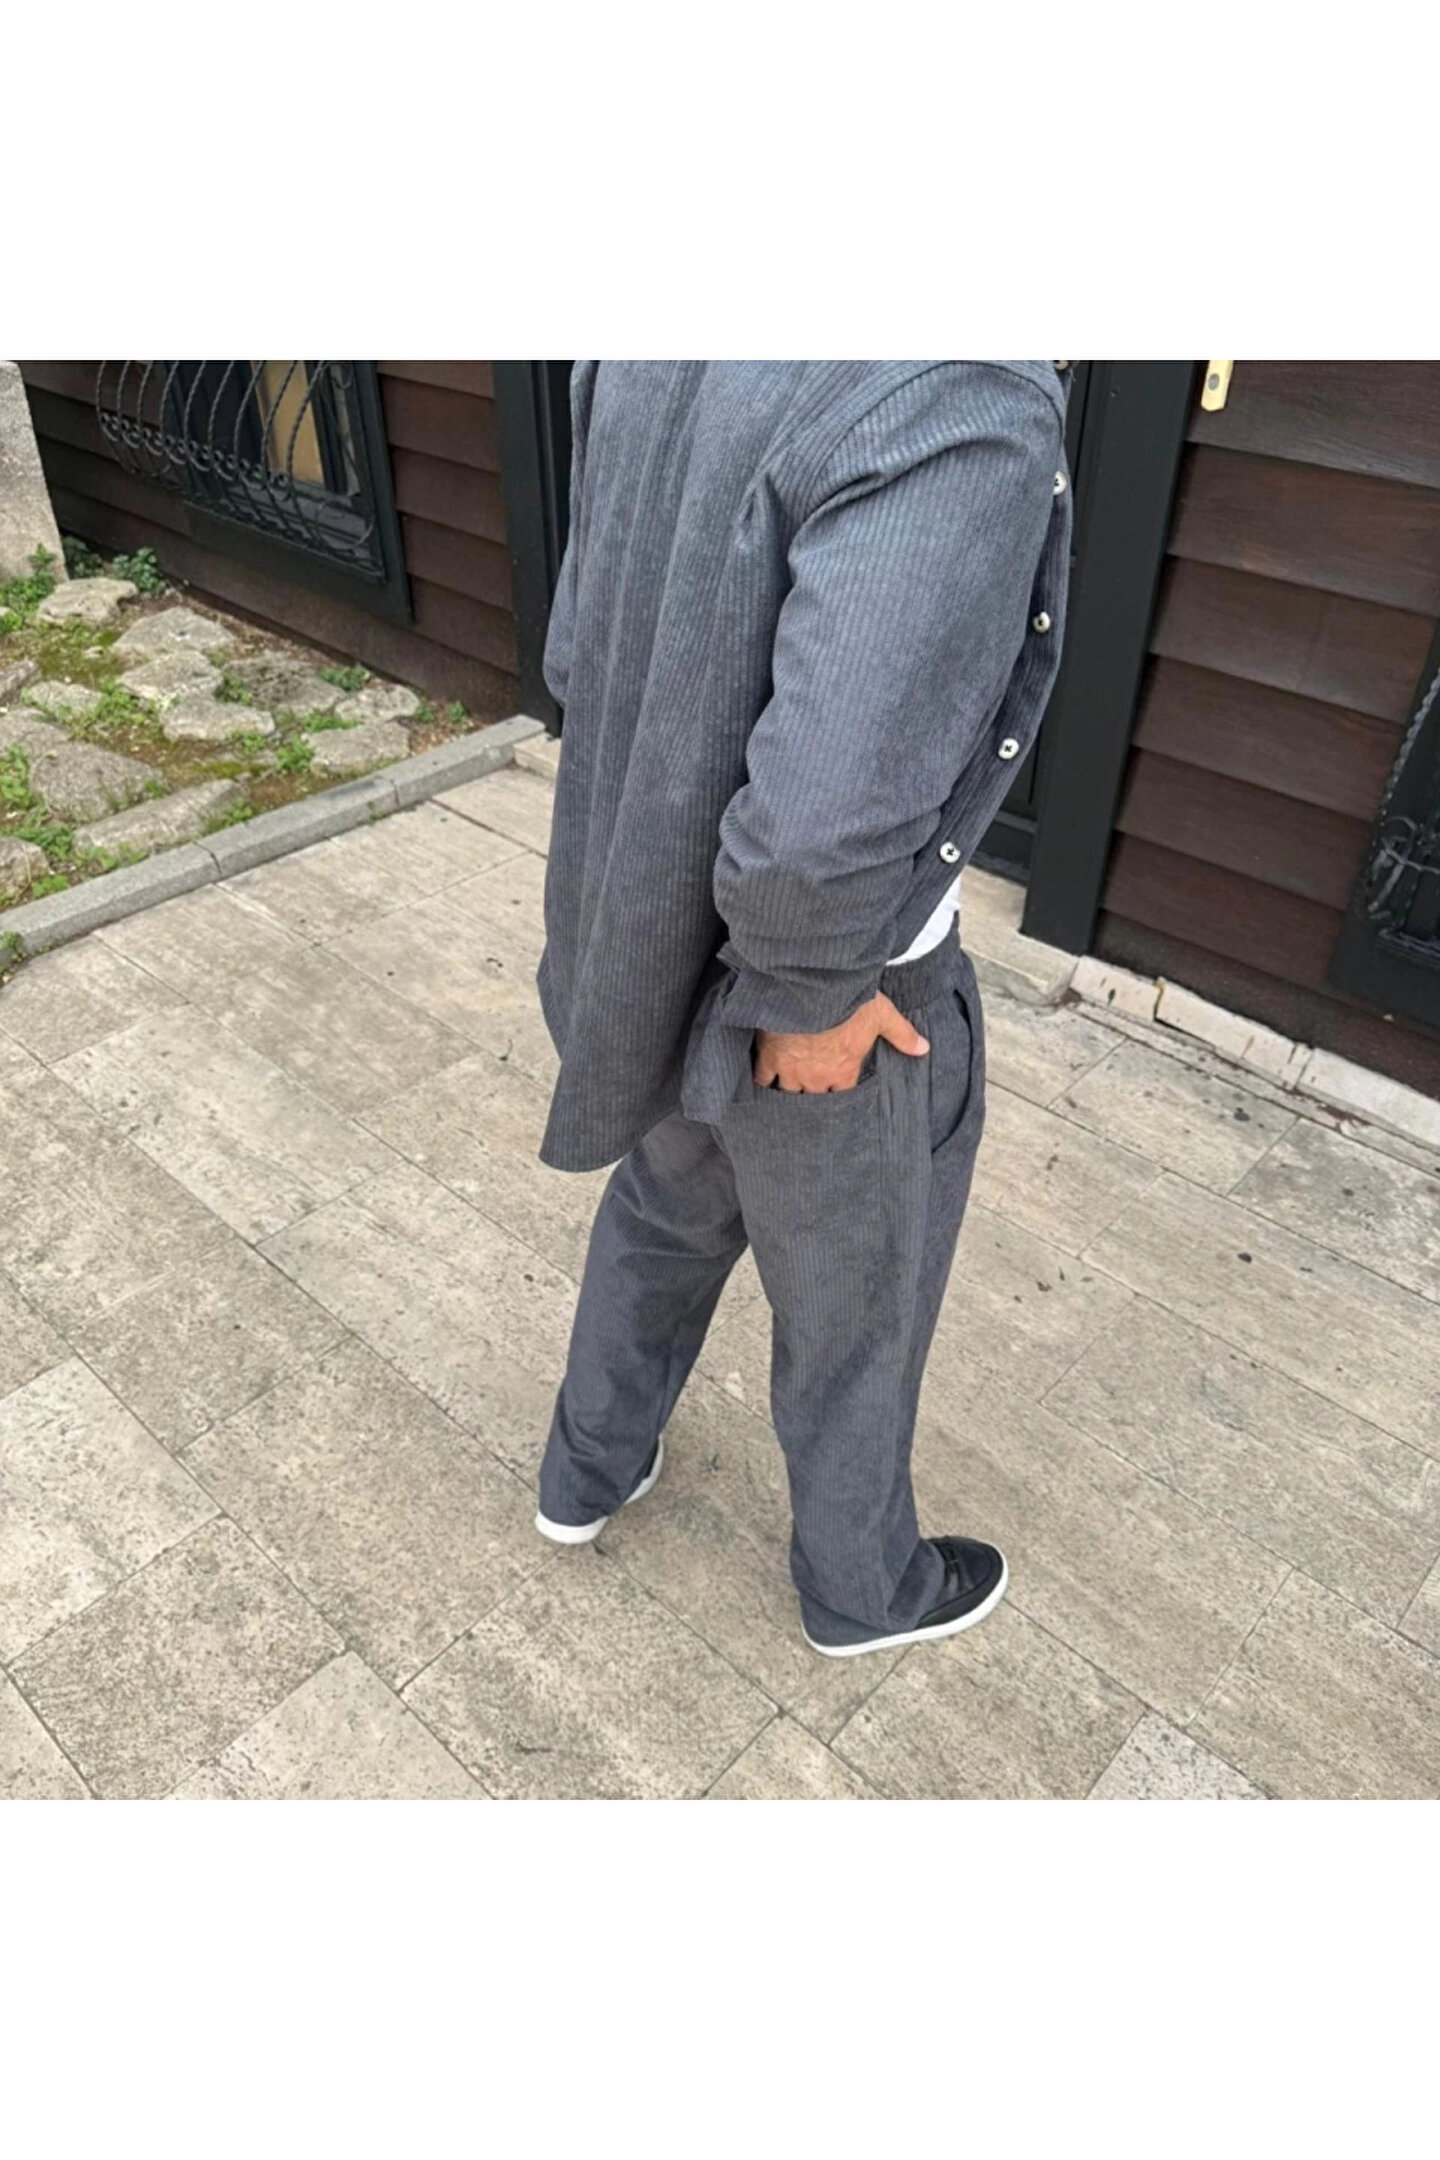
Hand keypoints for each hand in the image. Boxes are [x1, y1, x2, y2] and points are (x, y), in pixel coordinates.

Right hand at [754, 992, 929, 1092]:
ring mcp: (791, 1070)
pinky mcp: (770, 1058)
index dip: (841, 1094)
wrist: (811, 992)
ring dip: (787, 1093)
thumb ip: (902, 1034)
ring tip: (783, 1098)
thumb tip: (924, 1048)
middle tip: (810, 1099)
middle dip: (813, 1098)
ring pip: (787, 1093)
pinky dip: (760, 1082)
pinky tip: (758, 1086)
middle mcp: (817, 1078)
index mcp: (844, 1071)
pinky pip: (761, 1078)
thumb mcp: (882, 1015)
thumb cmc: (849, 1003)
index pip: (844, 1095)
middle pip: (814, 1099)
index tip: (837, 1093)